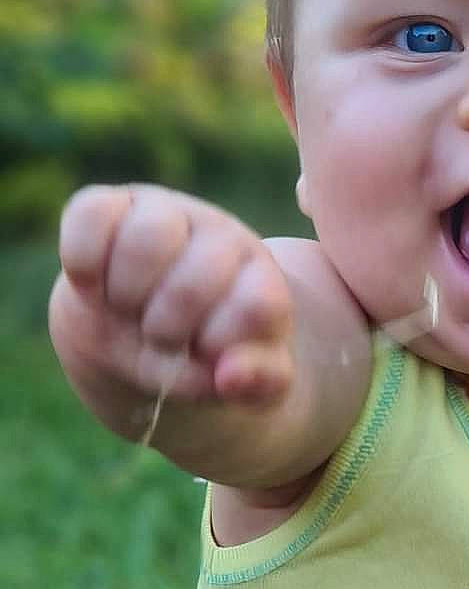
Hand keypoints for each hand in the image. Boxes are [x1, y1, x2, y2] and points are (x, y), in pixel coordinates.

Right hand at [49, 184, 294, 412]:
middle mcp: (221, 236)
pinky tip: (93, 287)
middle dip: (166, 332)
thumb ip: (257, 383)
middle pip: (191, 286)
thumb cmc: (198, 358)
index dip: (219, 344)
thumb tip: (228, 378)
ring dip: (126, 296)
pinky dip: (85, 263)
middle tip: (161, 339)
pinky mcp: (110, 205)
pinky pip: (91, 216)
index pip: (257, 307)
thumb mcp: (240, 381)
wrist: (137, 340)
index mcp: (262, 280)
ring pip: (146, 242)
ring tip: (128, 310)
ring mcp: (166, 213)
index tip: (204, 355)